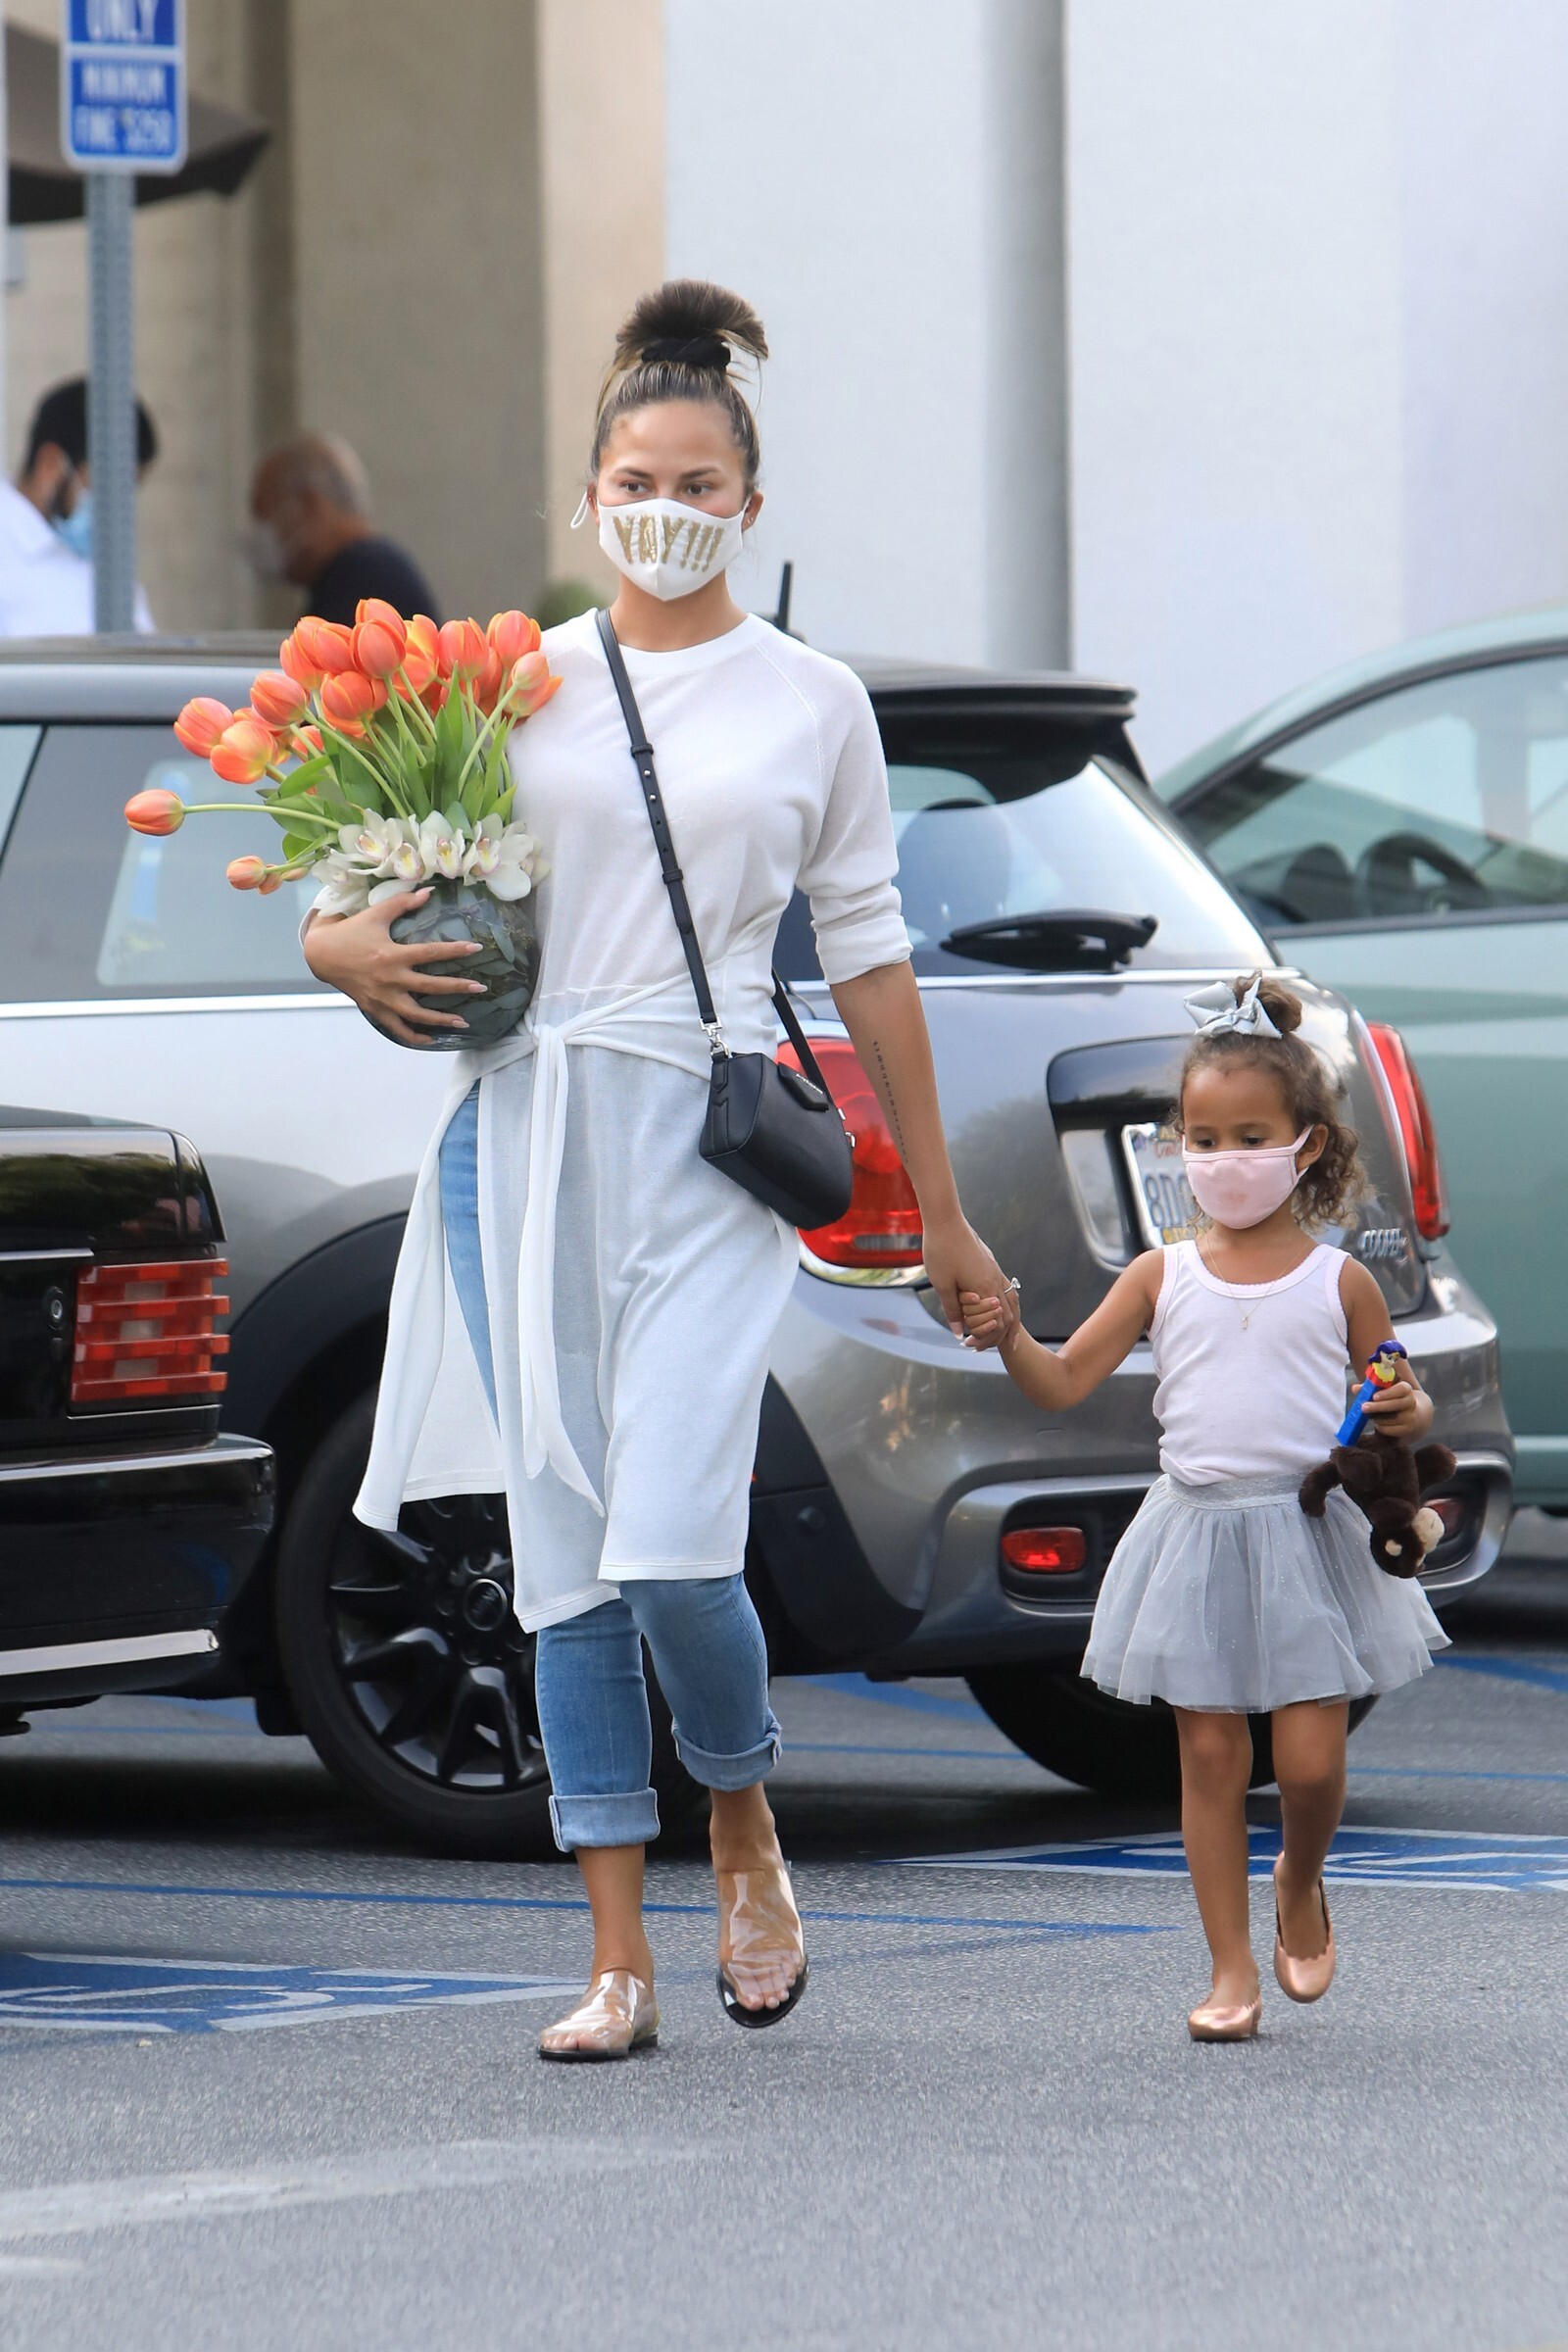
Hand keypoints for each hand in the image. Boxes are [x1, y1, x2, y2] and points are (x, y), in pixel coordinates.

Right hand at [303, 891, 485, 1046]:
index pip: (430, 953)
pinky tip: (432, 1040)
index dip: (455, 951)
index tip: (477, 949)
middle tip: (481, 987)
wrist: (322, 955)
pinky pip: (397, 1028)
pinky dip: (414, 1037)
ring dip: (440, 1020)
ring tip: (463, 1023)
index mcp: (392, 955)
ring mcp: (382, 998)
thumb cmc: (352, 931)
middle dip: (457, 987)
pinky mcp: (375, 1009)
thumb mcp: (376, 914)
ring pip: (416, 1015)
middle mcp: (389, 979)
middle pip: (429, 987)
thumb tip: (429, 891)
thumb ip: (403, 903)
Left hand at [921, 1212, 1011, 1345]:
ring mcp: (996, 1271)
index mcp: (985, 1289)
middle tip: (982, 1347)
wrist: (946, 1221)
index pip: (996, 1323)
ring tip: (1003, 1333)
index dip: (985, 1338)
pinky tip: (996, 1307)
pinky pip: (1006, 1289)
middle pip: (1008, 1315)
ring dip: (1007, 1320)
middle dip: (998, 1334)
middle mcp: (996, 1281)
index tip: (970, 1345)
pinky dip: (1005, 1303)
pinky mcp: (991, 1264)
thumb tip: (958, 1332)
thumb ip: (952, 1310)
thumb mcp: (943, 1285)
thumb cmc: (941, 1251)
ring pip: (1012, 1301)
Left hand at [1363, 1366, 1433, 1440]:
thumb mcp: (1384, 1391)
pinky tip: (1378, 1424)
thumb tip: (1355, 1388)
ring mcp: (1411, 1417)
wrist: (1413, 1417)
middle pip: (1396, 1404)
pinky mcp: (1407, 1430)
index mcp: (1406, 1390)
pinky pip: (1390, 1430)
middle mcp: (1411, 1403)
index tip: (1374, 1396)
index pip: (1401, 1389)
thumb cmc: (1392, 1400)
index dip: (1388, 1393)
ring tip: (1370, 1415)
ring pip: (1391, 1418)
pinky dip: (1381, 1427)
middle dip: (1378, 1406)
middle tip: (1363, 1407)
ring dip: (1377, 1417)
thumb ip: (1369, 1388)